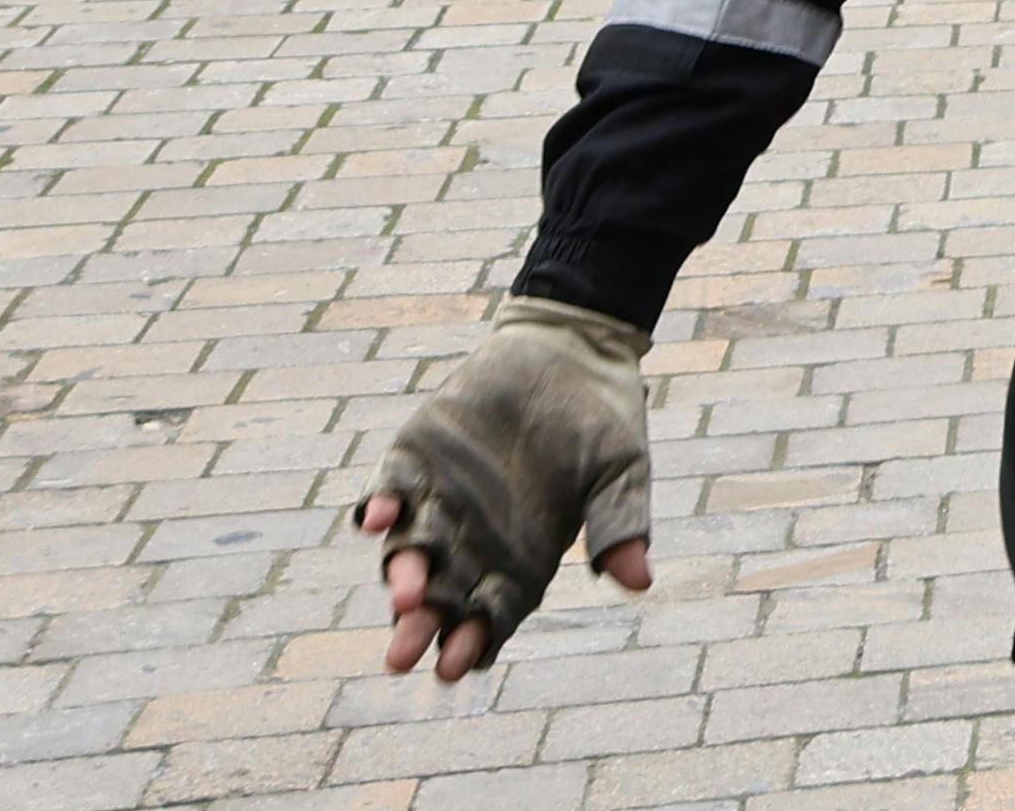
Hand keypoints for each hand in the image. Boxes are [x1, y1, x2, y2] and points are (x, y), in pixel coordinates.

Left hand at [350, 300, 652, 682]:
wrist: (573, 350)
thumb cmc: (603, 418)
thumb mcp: (620, 471)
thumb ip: (621, 523)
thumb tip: (638, 583)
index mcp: (520, 555)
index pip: (486, 614)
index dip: (469, 641)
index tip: (455, 665)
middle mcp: (471, 539)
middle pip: (436, 597)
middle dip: (418, 627)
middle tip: (403, 654)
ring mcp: (439, 499)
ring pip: (407, 551)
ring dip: (401, 572)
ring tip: (403, 593)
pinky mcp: (416, 457)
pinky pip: (388, 489)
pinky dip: (378, 506)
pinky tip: (376, 519)